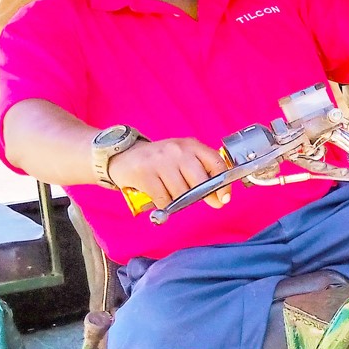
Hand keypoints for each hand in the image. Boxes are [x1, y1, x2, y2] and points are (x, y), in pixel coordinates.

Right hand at [108, 137, 230, 209]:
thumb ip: (201, 171)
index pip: (216, 163)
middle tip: (196, 200)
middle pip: (200, 181)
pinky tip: (159, 195)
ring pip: (181, 193)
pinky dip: (164, 203)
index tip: (224, 198)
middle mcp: (178, 151)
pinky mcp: (145, 174)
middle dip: (202, 196)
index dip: (224, 183)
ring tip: (170, 192)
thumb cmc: (160, 160)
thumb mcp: (183, 157)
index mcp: (192, 145)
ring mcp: (161, 161)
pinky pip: (163, 199)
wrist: (124, 155)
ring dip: (178, 200)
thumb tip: (218, 196)